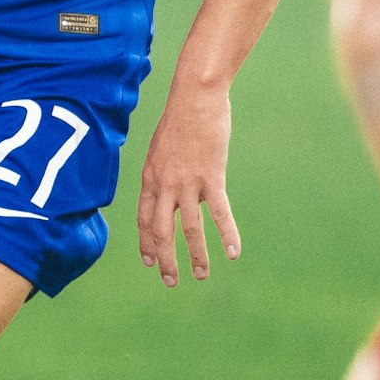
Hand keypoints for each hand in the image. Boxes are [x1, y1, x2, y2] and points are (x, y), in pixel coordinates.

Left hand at [136, 78, 240, 287]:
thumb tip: (166, 186)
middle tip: (170, 282)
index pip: (144, 220)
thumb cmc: (180, 118)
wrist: (194, 97)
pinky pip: (219, 213)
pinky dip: (228, 234)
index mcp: (150, 178)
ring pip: (190, 229)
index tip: (150, 262)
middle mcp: (164, 185)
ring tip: (201, 276)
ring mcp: (187, 182)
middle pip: (161, 231)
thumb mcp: (161, 146)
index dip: (146, 243)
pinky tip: (235, 253)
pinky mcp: (211, 177)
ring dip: (196, 256)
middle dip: (165, 260)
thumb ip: (162, 170)